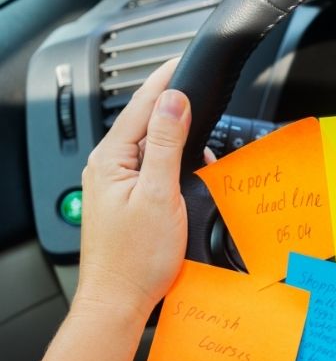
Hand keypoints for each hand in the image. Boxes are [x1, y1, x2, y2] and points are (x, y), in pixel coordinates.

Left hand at [77, 58, 192, 321]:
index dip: (164, 81)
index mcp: (111, 159)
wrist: (120, 300)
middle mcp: (108, 167)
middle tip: (201, 95)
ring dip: (177, 138)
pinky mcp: (125, 200)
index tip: (180, 60)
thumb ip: (166, 144)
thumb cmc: (136, 258)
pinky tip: (188, 170)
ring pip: (149, 145)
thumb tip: (173, 101)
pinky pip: (150, 167)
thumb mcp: (159, 194)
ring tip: (202, 141)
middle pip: (145, 122)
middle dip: (175, 108)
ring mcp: (114, 184)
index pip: (141, 106)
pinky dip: (172, 161)